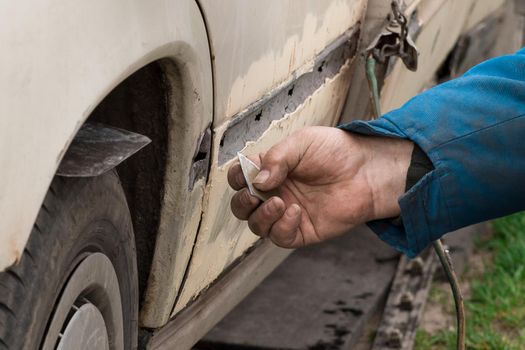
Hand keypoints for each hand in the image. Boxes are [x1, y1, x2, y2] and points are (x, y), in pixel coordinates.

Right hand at [228, 126, 412, 247]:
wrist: (366, 171)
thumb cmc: (335, 152)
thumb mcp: (301, 143)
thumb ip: (276, 158)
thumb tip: (257, 181)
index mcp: (270, 170)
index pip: (240, 178)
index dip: (236, 178)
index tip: (244, 176)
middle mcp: (275, 192)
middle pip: (242, 206)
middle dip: (242, 203)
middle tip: (253, 195)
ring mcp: (287, 213)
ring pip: (257, 225)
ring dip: (261, 216)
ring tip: (279, 203)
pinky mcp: (302, 231)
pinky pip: (280, 237)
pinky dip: (281, 227)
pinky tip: (295, 212)